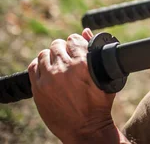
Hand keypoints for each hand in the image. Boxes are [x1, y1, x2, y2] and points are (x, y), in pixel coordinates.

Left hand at [28, 29, 122, 143]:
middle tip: (68, 58)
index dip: (77, 43)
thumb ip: (95, 52)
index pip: (74, 39)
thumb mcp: (105, 76)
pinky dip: (40, 65)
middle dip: (64, 49)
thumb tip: (85, 32)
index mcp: (83, 63)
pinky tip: (47, 71)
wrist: (85, 128)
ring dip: (51, 56)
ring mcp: (49, 79)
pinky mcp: (38, 89)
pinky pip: (33, 67)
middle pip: (58, 44)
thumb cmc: (99, 103)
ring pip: (44, 54)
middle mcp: (64, 68)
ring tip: (58, 65)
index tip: (77, 49)